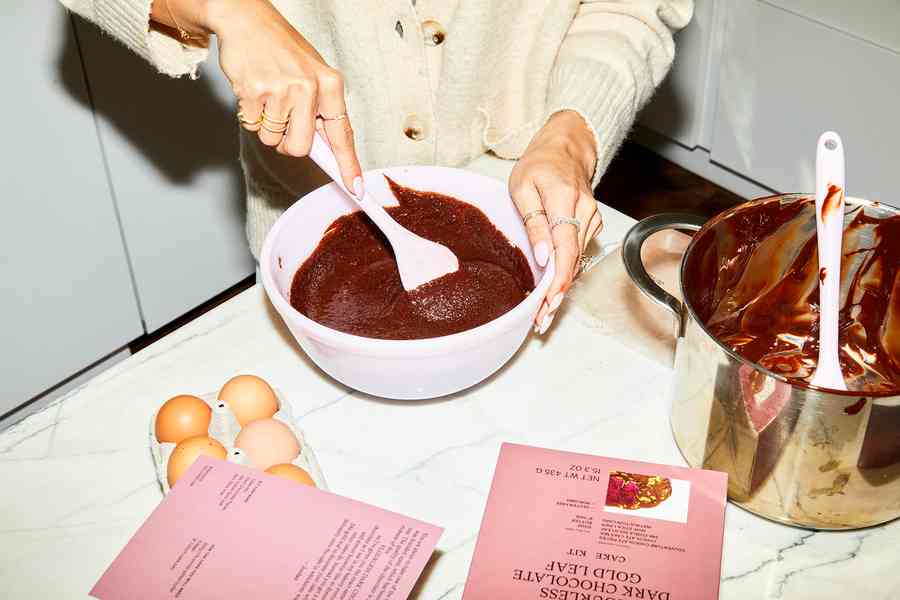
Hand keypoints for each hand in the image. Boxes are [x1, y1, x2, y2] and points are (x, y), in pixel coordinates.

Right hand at [152, 0, 362, 193]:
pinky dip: (249, 114)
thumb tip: (326, 150)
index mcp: (330, 84)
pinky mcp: (253, 92)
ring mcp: (280, 90)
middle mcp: (309, 88)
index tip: (356, 188)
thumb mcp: (312, 74)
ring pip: (272, 139)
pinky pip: (251, 125)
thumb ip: (320, 111)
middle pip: (300, 148)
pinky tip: (253, 90)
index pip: (342, 134)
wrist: (246, 18)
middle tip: (283, 119)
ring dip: (265, 126)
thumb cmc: (281, 50)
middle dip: (287, 143)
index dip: (348, 165)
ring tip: (267, 95)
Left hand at [509, 110, 602, 334]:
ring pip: (577, 261)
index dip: (558, 280)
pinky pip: (578, 253)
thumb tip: (543, 258)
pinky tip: (553, 289)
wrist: (566, 148)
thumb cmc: (539, 165)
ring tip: (543, 313)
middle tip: (541, 321)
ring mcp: (592, 219)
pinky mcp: (592, 224)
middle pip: (573, 261)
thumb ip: (533, 223)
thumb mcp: (522, 188)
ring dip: (562, 288)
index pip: (565, 248)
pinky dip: (567, 272)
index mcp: (565, 200)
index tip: (547, 303)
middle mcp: (584, 212)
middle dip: (557, 294)